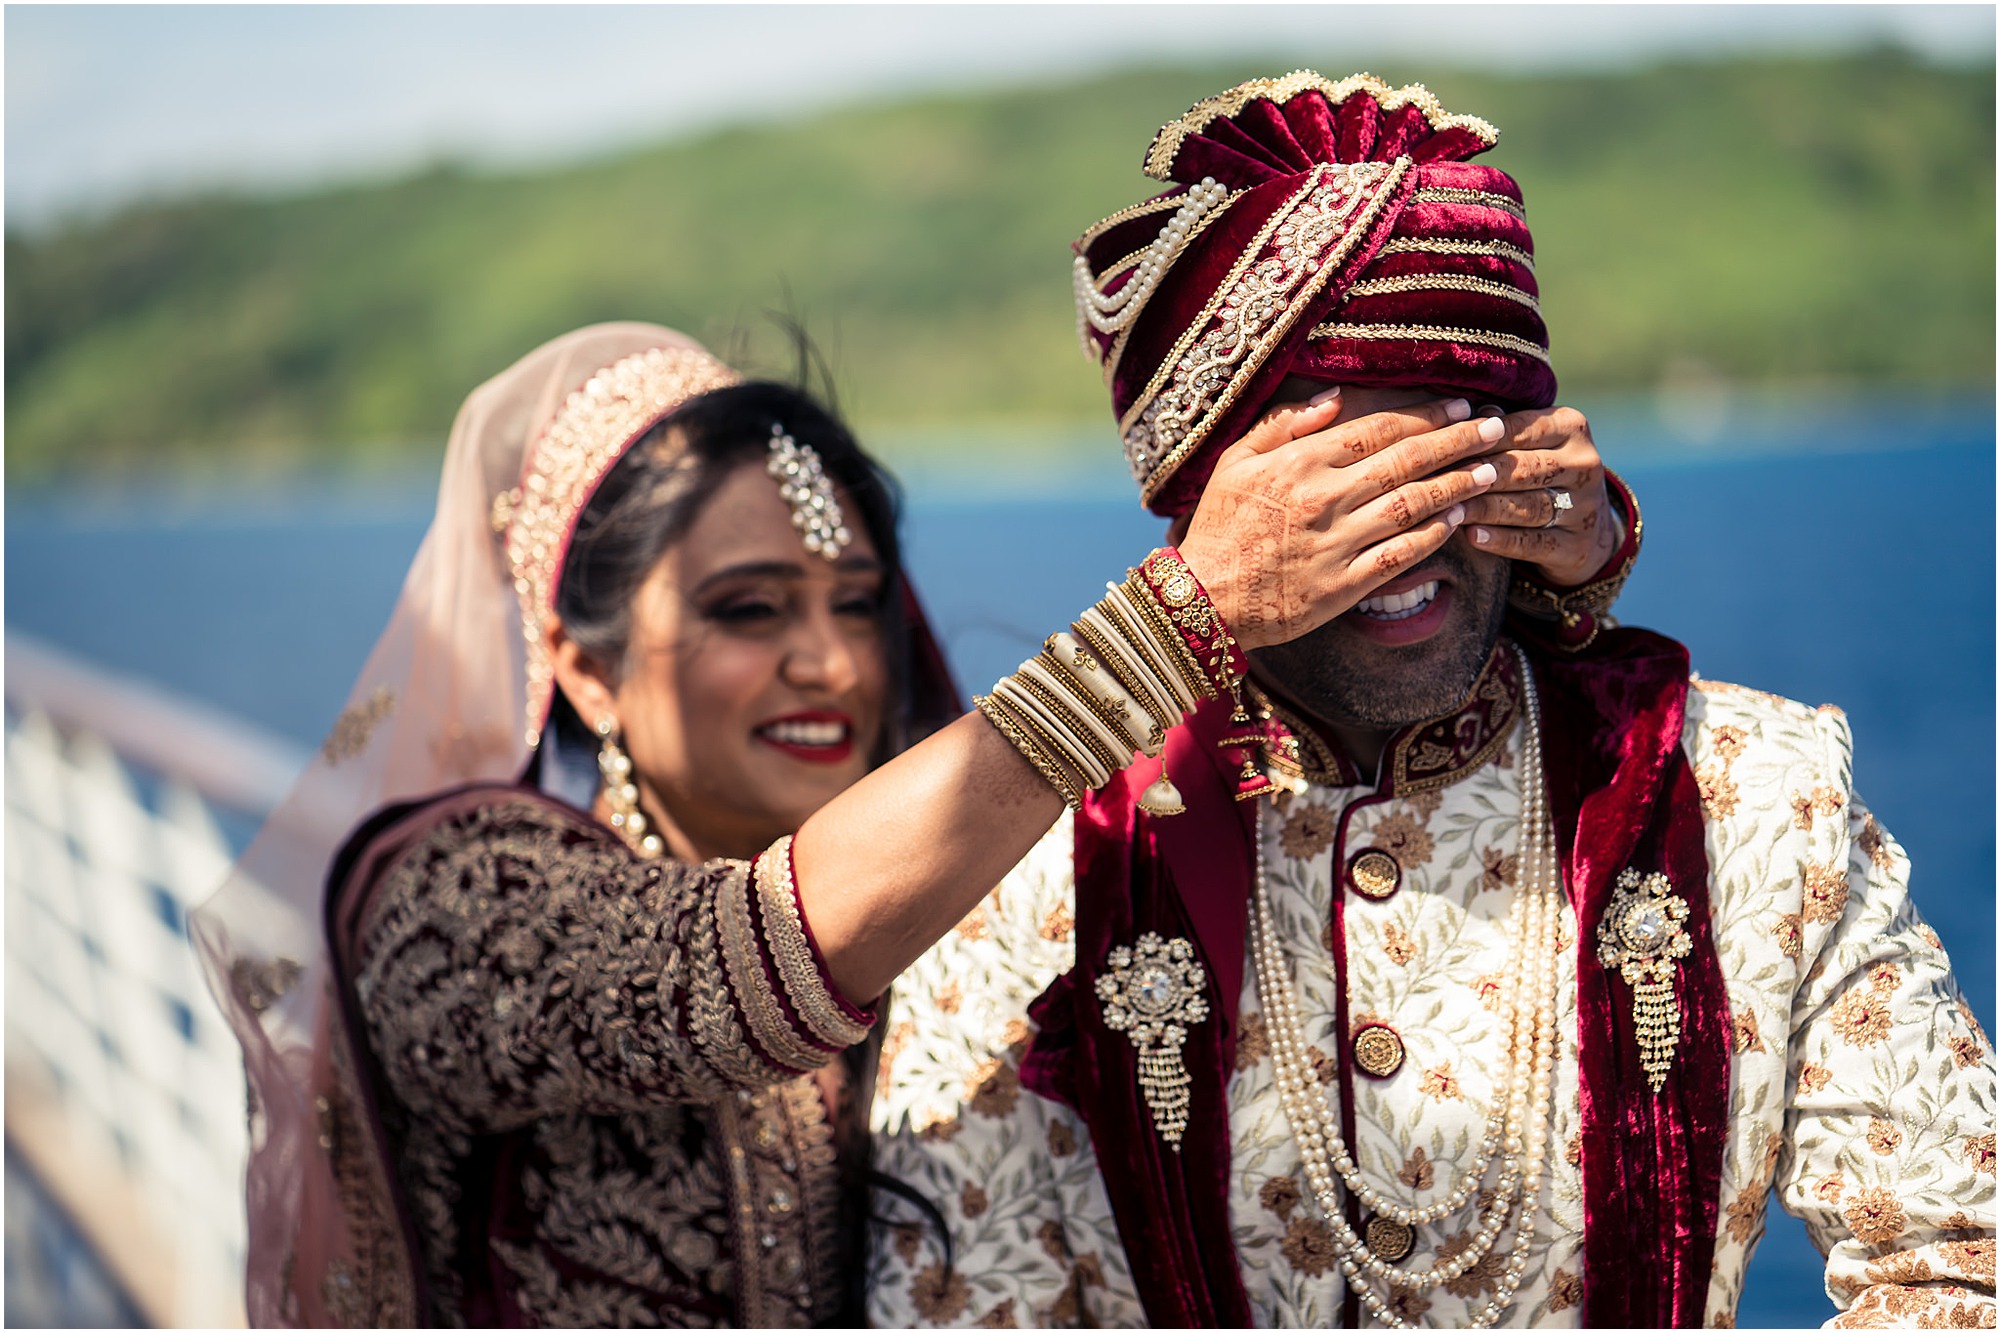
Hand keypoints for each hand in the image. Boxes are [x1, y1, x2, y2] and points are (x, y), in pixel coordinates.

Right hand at [1178, 390, 1504, 649]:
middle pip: (1406, 461)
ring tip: (1491, 470)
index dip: (1425, 414)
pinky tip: (1457, 519)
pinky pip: (1401, 555)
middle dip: (1458, 440)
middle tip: (1496, 426)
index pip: (1378, 429)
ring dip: (1457, 485)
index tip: (1460, 404)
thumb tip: (1334, 396)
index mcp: (1300, 463)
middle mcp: (1324, 499)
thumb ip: (1282, 425)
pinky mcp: (1345, 585)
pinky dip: (1433, 535)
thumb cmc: (1219, 527)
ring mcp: (1337, 544)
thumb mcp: (1234, 463)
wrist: (1205, 599)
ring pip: (1413, 505)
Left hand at [1458, 405, 1619, 587]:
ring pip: (1527, 506)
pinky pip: (1533, 542)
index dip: (1479, 439)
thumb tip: (1468, 414)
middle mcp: (1584, 463)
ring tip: (1450, 508)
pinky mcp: (1576, 546)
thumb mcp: (1531, 442)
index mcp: (1572, 427)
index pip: (1520, 429)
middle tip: (1438, 480)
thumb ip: (1502, 427)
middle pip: (1523, 468)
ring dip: (1484, 508)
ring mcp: (1584, 507)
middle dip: (1478, 474)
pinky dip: (1501, 539)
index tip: (1441, 447)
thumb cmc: (1540, 471)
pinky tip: (1471, 535)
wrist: (1587, 527)